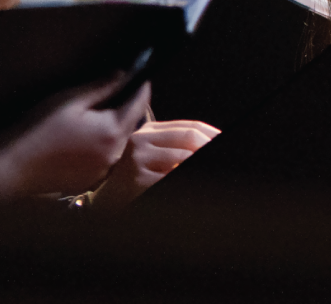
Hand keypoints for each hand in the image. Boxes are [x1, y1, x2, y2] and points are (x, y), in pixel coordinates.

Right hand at [0, 77, 151, 200]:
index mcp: (112, 131)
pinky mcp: (93, 179)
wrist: (15, 167)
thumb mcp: (69, 100)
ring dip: (112, 127)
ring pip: (119, 140)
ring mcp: (105, 170)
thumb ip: (101, 86)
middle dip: (124, 106)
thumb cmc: (38, 130)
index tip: (139, 74)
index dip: (141, 86)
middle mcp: (115, 154)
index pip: (140, 103)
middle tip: (110, 93)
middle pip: (131, 123)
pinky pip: (106, 157)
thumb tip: (123, 74)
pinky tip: (80, 140)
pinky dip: (101, 145)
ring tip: (89, 118)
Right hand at [88, 118, 219, 208]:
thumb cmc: (132, 183)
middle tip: (226, 154)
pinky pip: (173, 177)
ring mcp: (136, 158)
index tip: (226, 141)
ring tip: (219, 170)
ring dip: (202, 163)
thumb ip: (175, 148)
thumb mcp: (152, 158)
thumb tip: (212, 144)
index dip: (212, 133)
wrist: (103, 205)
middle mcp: (140, 140)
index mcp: (147, 131)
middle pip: (189, 137)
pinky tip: (197, 187)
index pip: (189, 126)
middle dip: (210, 146)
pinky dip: (190, 181)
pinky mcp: (137, 179)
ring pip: (185, 157)